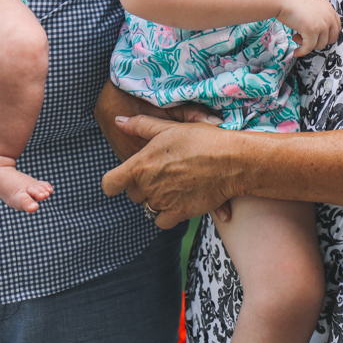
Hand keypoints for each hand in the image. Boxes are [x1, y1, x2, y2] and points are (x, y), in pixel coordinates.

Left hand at [101, 115, 243, 229]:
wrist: (231, 160)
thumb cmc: (201, 139)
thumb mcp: (169, 128)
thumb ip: (140, 125)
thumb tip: (118, 121)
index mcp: (141, 164)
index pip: (110, 184)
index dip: (113, 183)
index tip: (122, 180)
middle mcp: (148, 185)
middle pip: (132, 194)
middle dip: (142, 186)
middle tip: (162, 175)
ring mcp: (163, 201)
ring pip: (147, 208)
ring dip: (156, 200)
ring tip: (174, 186)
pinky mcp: (179, 214)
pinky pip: (161, 221)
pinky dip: (167, 215)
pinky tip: (179, 201)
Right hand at [277, 0, 340, 55]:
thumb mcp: (310, 3)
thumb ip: (316, 13)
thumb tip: (315, 27)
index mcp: (328, 7)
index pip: (337, 26)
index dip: (328, 35)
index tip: (319, 37)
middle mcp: (328, 16)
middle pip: (332, 38)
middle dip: (319, 42)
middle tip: (308, 40)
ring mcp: (321, 24)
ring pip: (320, 45)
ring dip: (308, 45)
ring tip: (297, 37)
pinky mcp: (312, 31)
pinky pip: (309, 47)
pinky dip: (302, 51)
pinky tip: (296, 51)